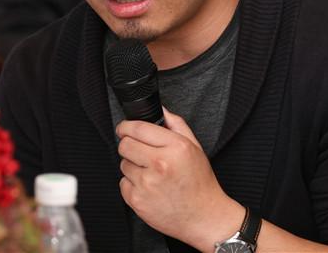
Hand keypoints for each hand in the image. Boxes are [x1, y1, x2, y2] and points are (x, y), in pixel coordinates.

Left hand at [116, 107, 243, 250]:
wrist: (204, 217)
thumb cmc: (199, 183)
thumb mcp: (195, 147)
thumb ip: (176, 124)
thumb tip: (161, 110)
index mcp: (175, 147)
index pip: (138, 128)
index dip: (127, 126)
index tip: (124, 128)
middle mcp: (160, 164)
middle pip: (125, 144)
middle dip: (129, 145)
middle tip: (141, 153)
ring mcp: (147, 183)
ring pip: (123, 164)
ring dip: (133, 167)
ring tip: (151, 174)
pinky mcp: (137, 200)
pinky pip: (123, 184)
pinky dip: (132, 185)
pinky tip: (149, 188)